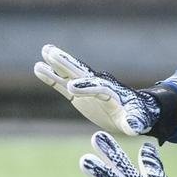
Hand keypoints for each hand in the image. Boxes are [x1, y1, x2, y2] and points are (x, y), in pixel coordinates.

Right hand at [34, 44, 160, 135]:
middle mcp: (97, 85)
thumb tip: (133, 127)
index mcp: (112, 93)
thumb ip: (133, 123)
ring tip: (45, 49)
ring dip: (58, 63)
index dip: (86, 88)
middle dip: (68, 64)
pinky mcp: (78, 94)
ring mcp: (86, 88)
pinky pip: (62, 84)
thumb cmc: (137, 116)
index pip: (98, 88)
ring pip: (70, 73)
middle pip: (82, 73)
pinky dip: (51, 76)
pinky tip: (38, 67)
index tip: (72, 88)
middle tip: (52, 53)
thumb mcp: (138, 121)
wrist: (131, 111)